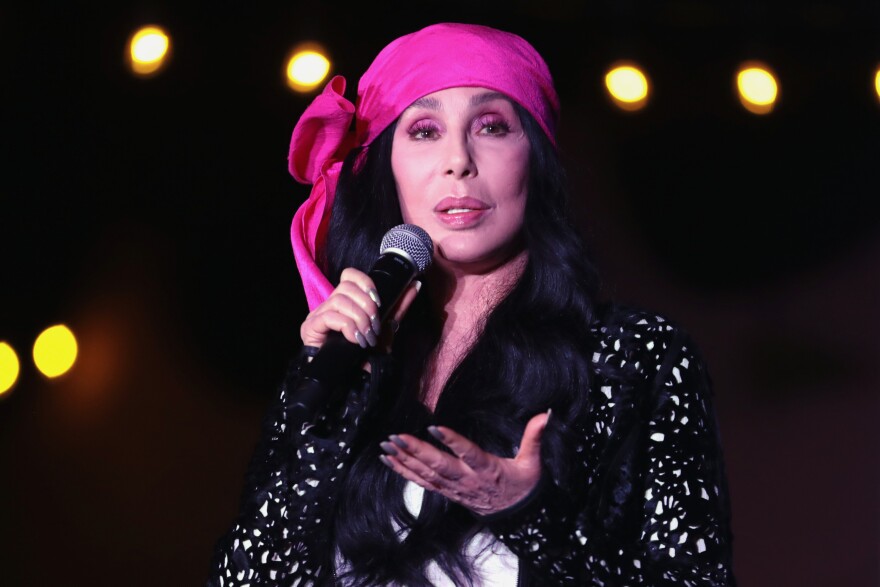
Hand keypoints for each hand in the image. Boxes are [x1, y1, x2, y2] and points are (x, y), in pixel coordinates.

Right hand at [300, 267, 420, 350]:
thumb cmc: (366, 354)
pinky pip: (329, 316)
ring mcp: (318, 315)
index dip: (365, 283)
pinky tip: (354, 339)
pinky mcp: (310, 327)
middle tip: (374, 327)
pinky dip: (347, 326)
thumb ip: (398, 305)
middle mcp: (329, 305)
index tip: (378, 302)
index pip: (349, 275)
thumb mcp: (386, 326)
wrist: (352, 380)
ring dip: (359, 319)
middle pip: (345, 286)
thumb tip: (415, 285)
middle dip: (366, 306)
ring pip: (339, 300)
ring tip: (366, 337)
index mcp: (345, 301)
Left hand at [379, 411, 550, 515]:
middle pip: (438, 466)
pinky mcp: (446, 492)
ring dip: (405, 460)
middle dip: (416, 451)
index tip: (435, 428)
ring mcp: (454, 488)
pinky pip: (422, 482)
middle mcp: (467, 480)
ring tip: (387, 445)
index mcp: (487, 470)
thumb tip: (545, 414)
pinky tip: (390, 460)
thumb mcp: (533, 464)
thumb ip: (534, 438)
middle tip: (397, 436)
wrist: (518, 519)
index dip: (452, 442)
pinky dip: (404, 471)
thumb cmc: (523, 488)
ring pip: (426, 474)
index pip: (468, 454)